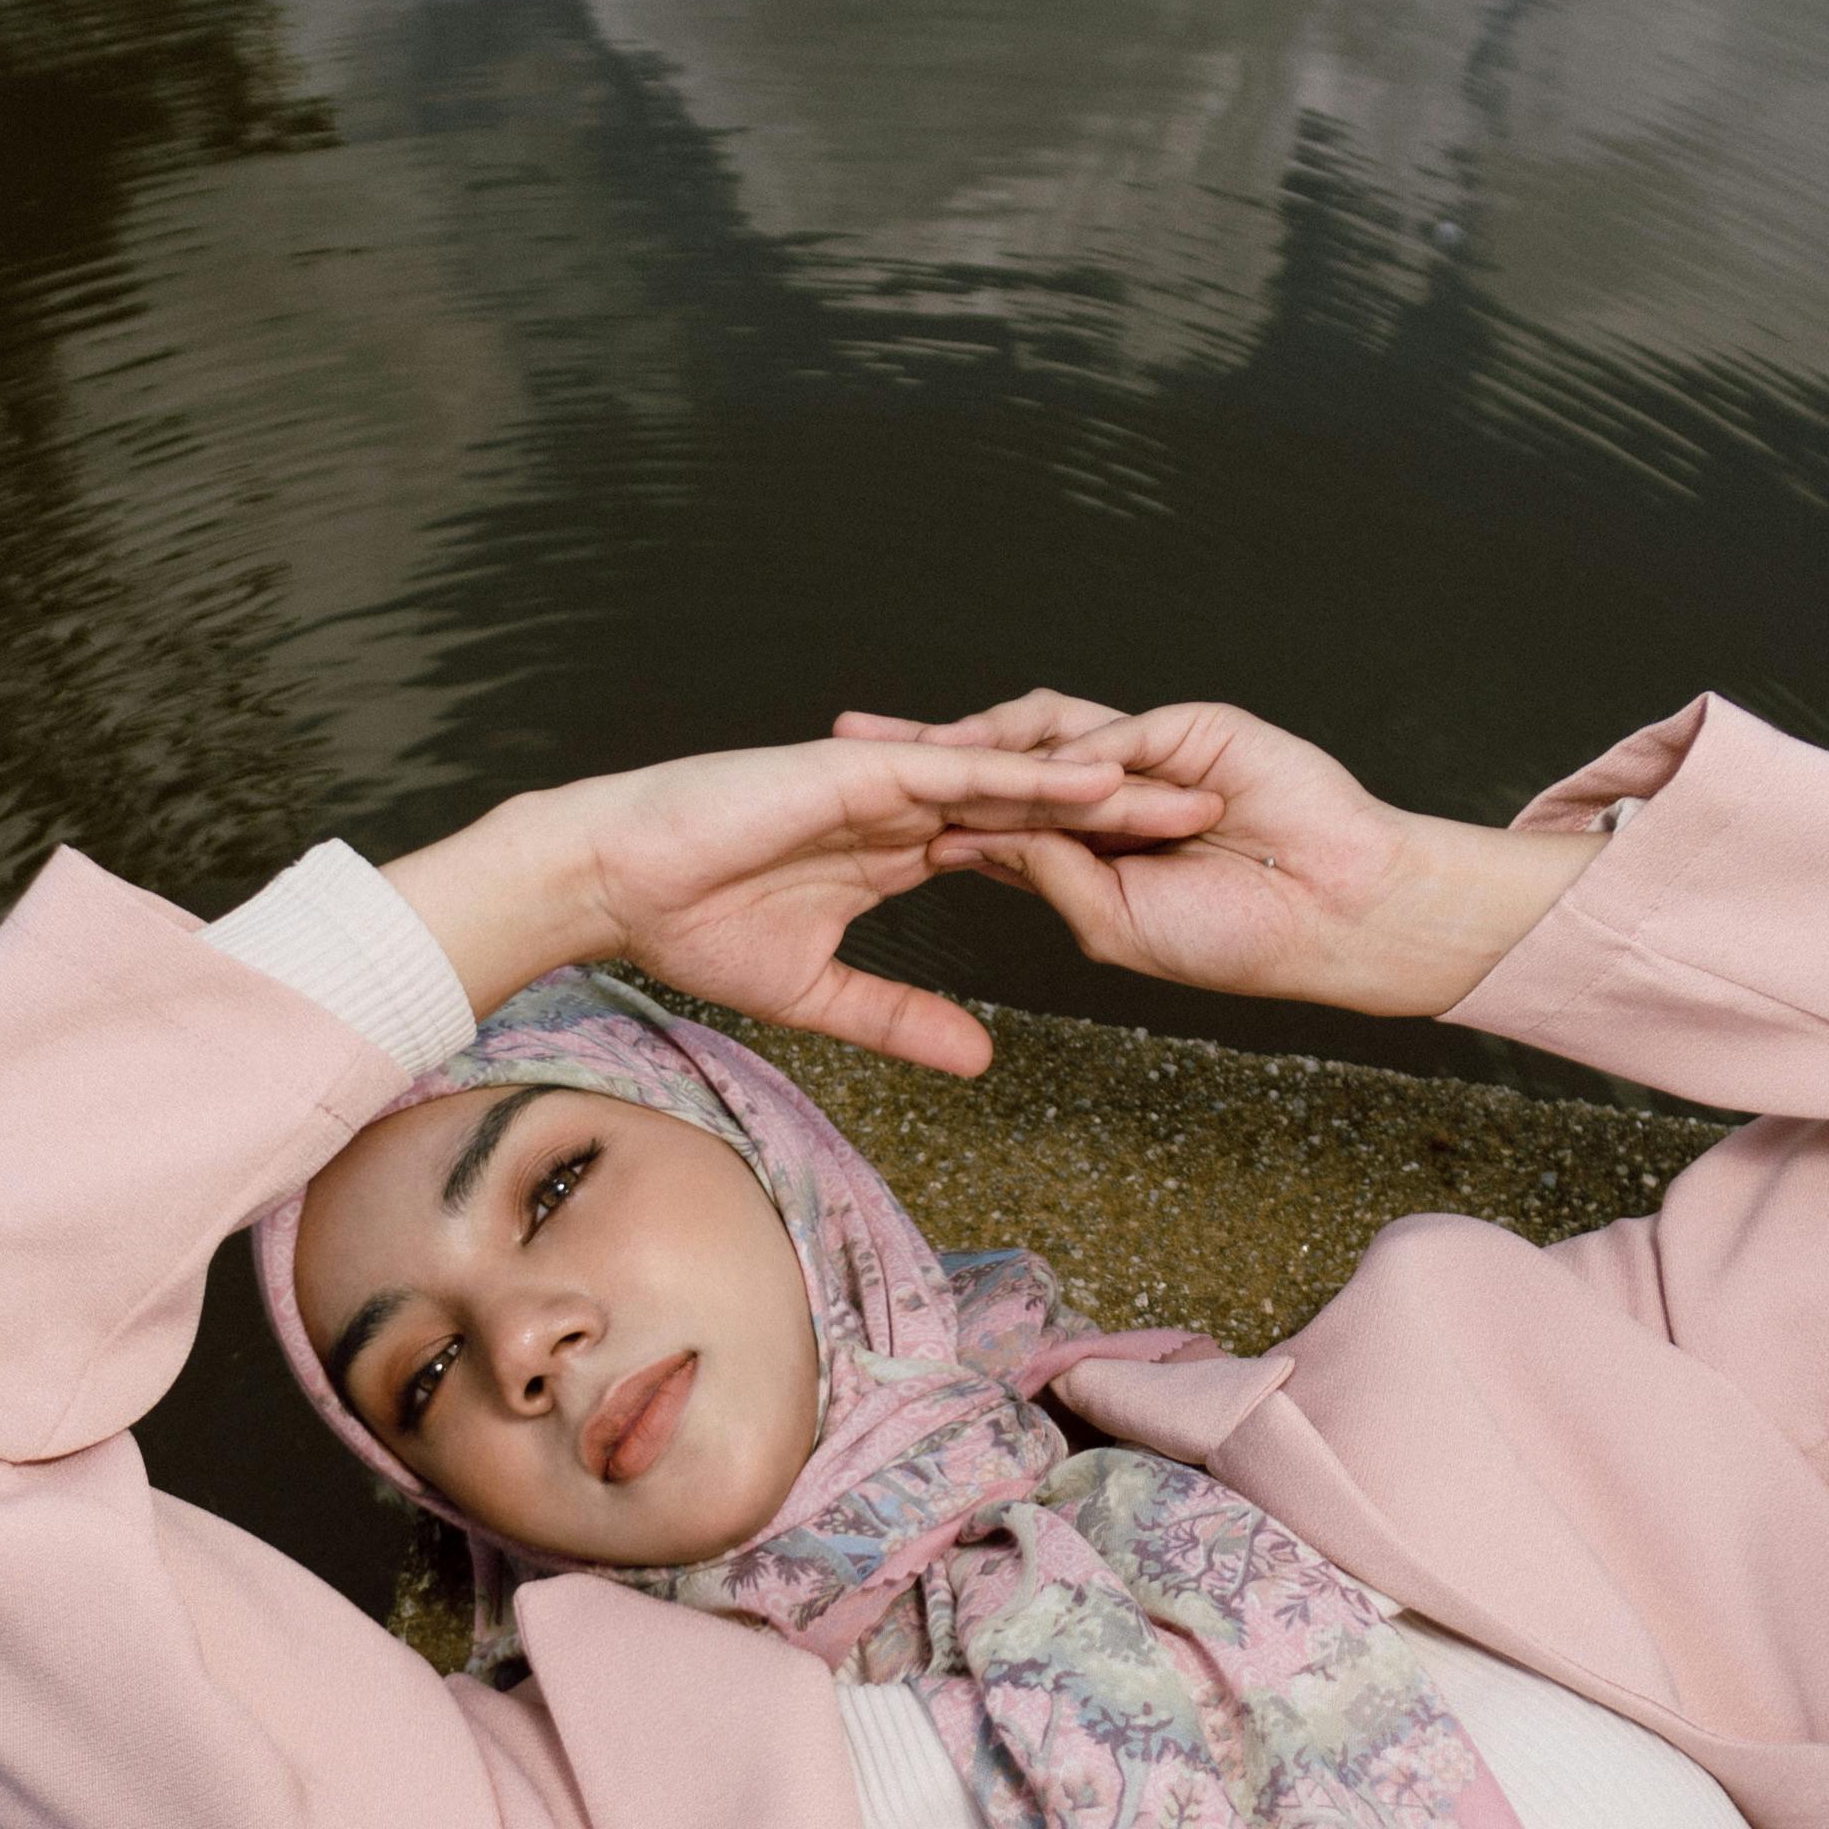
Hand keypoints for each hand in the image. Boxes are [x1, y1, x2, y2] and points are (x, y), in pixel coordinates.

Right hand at [382, 732, 1210, 1074]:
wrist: (616, 881)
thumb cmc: (691, 927)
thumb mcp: (819, 993)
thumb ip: (902, 1018)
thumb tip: (982, 1062)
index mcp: (895, 849)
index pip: (1013, 851)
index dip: (1087, 863)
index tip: (1162, 883)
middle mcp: (902, 805)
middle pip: (1034, 807)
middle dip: (1119, 814)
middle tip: (1211, 824)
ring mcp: (883, 780)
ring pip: (1013, 778)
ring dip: (1096, 786)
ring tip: (1180, 792)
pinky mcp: (858, 767)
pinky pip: (960, 766)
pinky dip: (1026, 771)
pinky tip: (1090, 774)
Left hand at [838, 688, 1603, 1019]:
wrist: (1333, 916)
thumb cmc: (1236, 937)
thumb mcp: (1114, 924)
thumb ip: (1046, 876)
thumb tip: (969, 842)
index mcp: (1080, 842)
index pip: (984, 815)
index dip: (915, 808)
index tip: (838, 811)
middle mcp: (1103, 789)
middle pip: (997, 756)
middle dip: (921, 747)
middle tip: (841, 739)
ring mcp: (1145, 752)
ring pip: (1049, 730)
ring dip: (981, 733)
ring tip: (917, 744)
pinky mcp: (1192, 727)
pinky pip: (1119, 733)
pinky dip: (1076, 756)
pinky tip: (1035, 775)